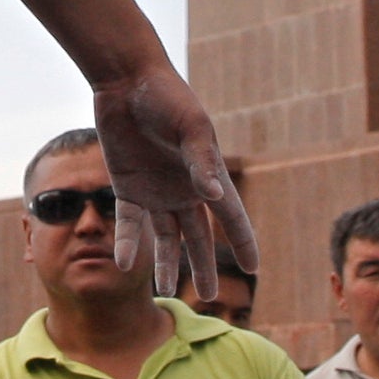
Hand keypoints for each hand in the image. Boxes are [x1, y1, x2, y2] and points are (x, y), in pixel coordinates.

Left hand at [93, 64, 260, 306]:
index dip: (242, 242)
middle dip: (204, 266)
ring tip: (168, 292)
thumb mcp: (190, 125)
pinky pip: (130, 224)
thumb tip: (215, 198)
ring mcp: (155, 190)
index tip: (253, 269)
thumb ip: (201, 161)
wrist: (126, 80)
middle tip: (212, 297)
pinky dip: (129, 243)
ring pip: (165, 237)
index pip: (231, 216)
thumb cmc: (166, 96)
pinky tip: (124, 264)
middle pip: (198, 236)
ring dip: (167, 264)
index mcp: (208, 174)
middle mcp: (184, 188)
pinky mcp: (128, 187)